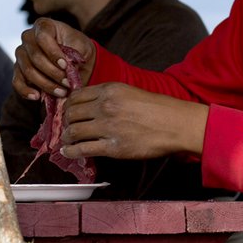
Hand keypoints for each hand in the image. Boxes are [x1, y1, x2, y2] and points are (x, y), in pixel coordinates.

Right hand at [13, 18, 95, 100]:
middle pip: (35, 57)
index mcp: (43, 26)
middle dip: (53, 73)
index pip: (42, 38)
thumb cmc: (78, 49)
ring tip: (62, 92)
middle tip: (68, 83)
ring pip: (27, 71)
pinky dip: (26, 91)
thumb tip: (68, 68)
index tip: (66, 65)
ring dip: (46, 84)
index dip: (53, 53)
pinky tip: (38, 97)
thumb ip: (74, 54)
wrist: (76, 61)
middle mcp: (28, 38)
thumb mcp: (81, 46)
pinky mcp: (18, 70)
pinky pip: (17, 82)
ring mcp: (21, 54)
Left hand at [59, 82, 208, 160]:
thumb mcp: (131, 92)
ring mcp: (107, 127)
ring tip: (66, 140)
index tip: (68, 111)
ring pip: (74, 131)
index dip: (68, 105)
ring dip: (66, 137)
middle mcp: (105, 106)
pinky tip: (67, 151)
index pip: (76, 96)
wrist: (176, 124)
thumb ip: (111, 96)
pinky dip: (71, 151)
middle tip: (66, 127)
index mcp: (110, 90)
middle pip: (72, 113)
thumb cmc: (159, 109)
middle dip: (65, 121)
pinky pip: (83, 149)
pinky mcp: (113, 147)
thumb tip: (93, 105)